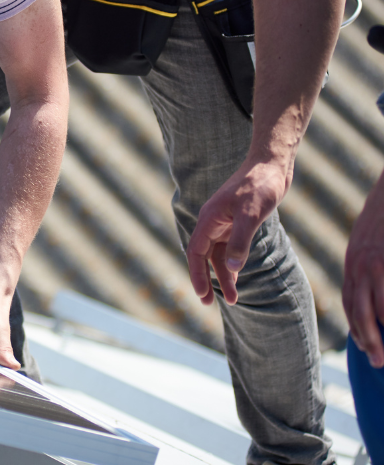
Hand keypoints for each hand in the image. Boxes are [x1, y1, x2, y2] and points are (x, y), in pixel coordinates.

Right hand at [186, 158, 289, 305]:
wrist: (272, 164)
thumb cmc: (261, 185)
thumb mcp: (252, 215)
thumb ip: (240, 241)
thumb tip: (232, 269)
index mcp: (209, 218)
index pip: (196, 252)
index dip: (197, 275)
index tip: (202, 296)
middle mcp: (213, 221)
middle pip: (204, 256)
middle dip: (208, 280)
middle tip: (212, 304)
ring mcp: (224, 221)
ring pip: (218, 254)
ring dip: (223, 275)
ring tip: (235, 299)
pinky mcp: (237, 220)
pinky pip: (229, 246)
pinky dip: (232, 262)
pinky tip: (238, 275)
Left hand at [343, 172, 383, 367]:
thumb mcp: (372, 243)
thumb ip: (371, 265)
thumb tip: (377, 292)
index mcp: (354, 262)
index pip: (350, 300)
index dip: (356, 325)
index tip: (363, 345)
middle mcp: (359, 266)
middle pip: (358, 309)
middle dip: (365, 338)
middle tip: (376, 361)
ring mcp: (374, 266)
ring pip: (375, 310)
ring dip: (379, 335)